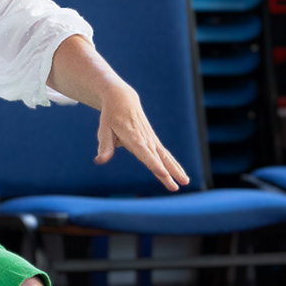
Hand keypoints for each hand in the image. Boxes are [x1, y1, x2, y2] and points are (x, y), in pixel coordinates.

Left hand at [46, 34, 189, 190]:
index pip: (145, 154)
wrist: (123, 99)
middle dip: (168, 173)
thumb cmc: (111, 116)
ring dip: (176, 170)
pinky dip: (174, 164)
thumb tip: (100, 161)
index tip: (163, 174)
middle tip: (175, 187)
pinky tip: (182, 174)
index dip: (154, 164)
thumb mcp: (104, 129)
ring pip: (166, 157)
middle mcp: (145, 139)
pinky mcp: (154, 140)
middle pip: (158, 159)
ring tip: (186, 182)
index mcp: (133, 138)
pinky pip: (166, 154)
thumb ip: (104, 146)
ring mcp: (151, 140)